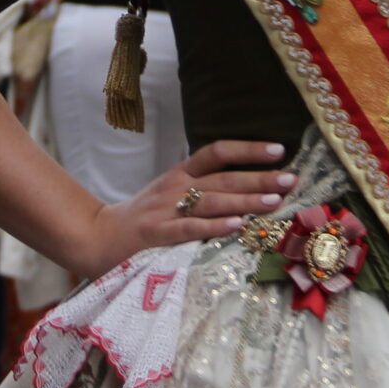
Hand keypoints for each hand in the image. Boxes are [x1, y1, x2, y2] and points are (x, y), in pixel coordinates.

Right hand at [65, 140, 295, 282]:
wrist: (96, 237)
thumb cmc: (142, 219)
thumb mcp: (169, 195)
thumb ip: (200, 189)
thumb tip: (245, 185)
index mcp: (180, 174)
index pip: (217, 153)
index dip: (248, 150)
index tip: (279, 150)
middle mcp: (175, 187)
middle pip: (223, 178)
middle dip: (259, 178)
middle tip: (291, 179)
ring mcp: (165, 210)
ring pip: (211, 202)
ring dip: (245, 201)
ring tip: (274, 201)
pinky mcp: (157, 235)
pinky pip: (190, 229)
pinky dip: (215, 226)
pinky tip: (238, 226)